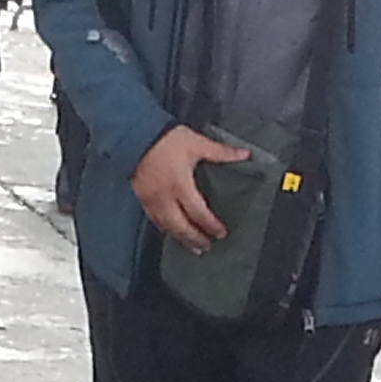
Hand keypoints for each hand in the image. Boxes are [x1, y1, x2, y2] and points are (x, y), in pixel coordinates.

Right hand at [132, 124, 251, 253]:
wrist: (137, 134)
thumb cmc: (167, 139)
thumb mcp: (197, 143)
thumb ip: (220, 152)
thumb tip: (244, 154)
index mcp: (180, 185)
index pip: (198, 213)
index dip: (210, 226)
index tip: (221, 233)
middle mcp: (165, 197)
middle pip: (181, 227)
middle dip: (195, 239)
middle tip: (207, 247)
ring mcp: (152, 200)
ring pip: (167, 227)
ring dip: (181, 239)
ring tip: (192, 247)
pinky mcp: (142, 198)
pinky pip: (155, 220)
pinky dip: (166, 230)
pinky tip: (172, 233)